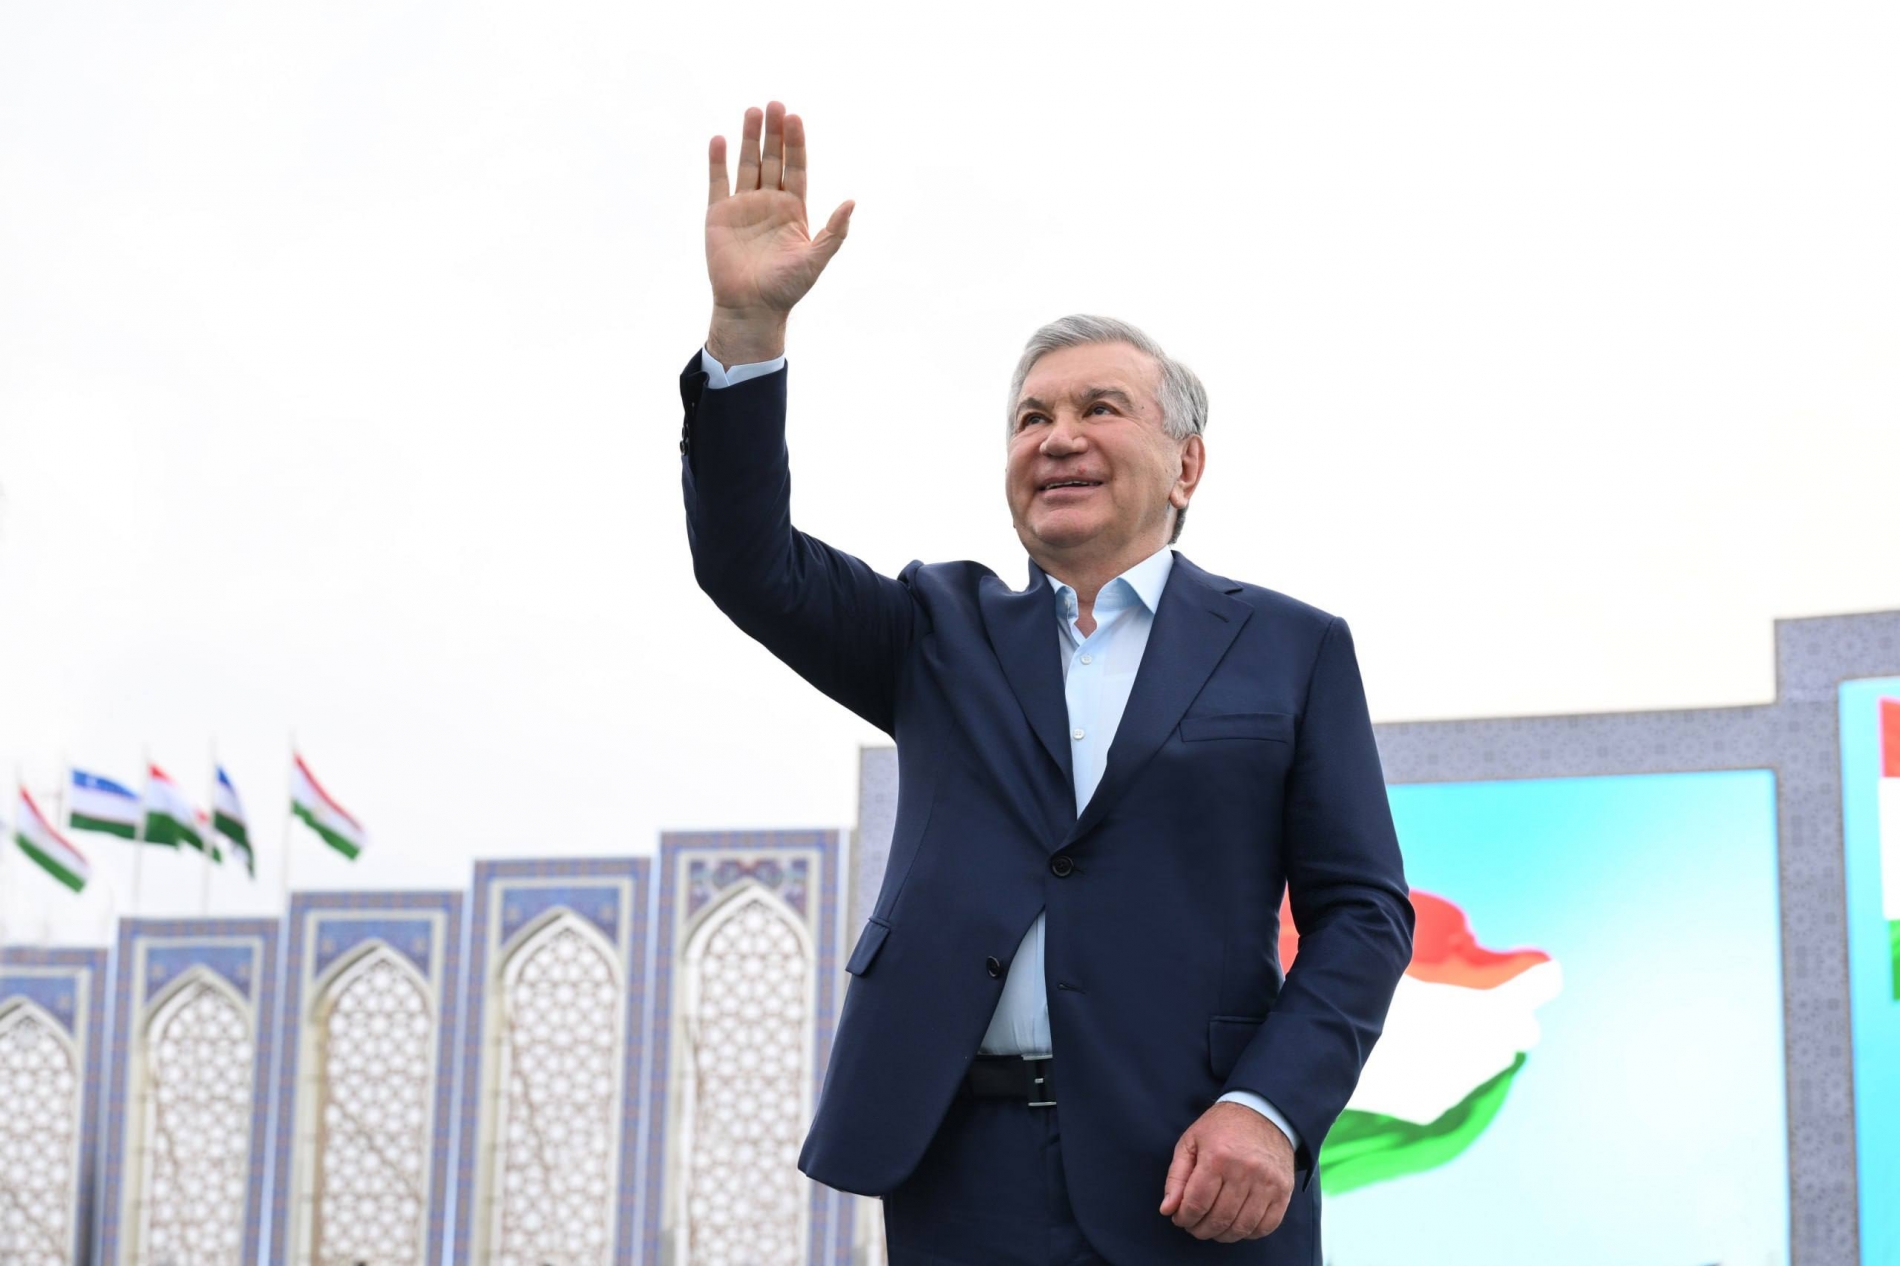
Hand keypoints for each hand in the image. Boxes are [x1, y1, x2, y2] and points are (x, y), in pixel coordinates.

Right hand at [704, 101, 853, 364]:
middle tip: (775, 104)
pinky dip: (717, 161)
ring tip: (752, 110)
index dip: (796, 143)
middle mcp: (769, 203)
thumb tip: (852, 202)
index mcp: (793, 210)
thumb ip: (834, 232)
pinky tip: (719, 139)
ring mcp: (743, 207)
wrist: (751, 308)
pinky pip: (718, 181)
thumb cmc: (786, 288)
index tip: (795, 118)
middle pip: (773, 159)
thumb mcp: (816, 259)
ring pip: (748, 164)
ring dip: (749, 138)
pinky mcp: (719, 215)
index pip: (796, 168)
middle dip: (774, 133)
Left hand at [1158, 1101, 1294, 1242]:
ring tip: (1214, 1228)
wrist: (1263, 1112)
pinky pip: (1266, 1226)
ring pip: (1242, 1227)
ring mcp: (1267, 1183)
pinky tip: (1237, 1225)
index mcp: (1217, 1157)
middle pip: (1219, 1219)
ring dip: (1223, 1235)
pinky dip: (1249, 1233)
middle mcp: (1244, 1171)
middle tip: (1194, 1227)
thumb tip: (1167, 1209)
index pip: (1196, 1204)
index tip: (1180, 1219)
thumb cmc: (1221, 1127)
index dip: (1184, 1218)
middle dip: (1201, 1230)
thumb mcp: (1191, 1142)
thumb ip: (1176, 1176)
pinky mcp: (1283, 1190)